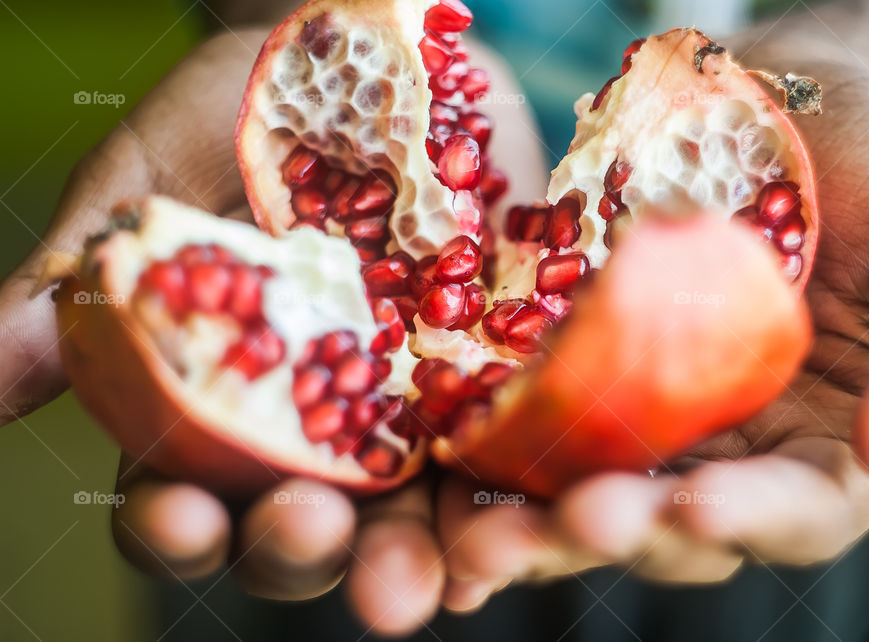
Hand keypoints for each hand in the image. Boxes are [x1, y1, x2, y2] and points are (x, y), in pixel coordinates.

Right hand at [0, 27, 547, 635]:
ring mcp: (409, 407)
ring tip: (431, 582)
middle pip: (301, 530)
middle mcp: (314, 429)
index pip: (182, 499)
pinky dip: (509, 492)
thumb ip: (72, 289)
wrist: (367, 58)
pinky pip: (503, 451)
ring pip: (409, 514)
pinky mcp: (492, 371)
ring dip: (419, 556)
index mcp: (219, 406)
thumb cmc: (237, 118)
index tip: (179, 513)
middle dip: (302, 549)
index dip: (175, 525)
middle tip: (309, 534)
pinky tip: (514, 515)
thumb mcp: (146, 187)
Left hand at [434, 31, 868, 607]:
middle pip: (671, 523)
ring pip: (585, 489)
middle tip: (571, 523)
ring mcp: (649, 412)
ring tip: (476, 538)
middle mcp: (728, 449)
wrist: (798, 115)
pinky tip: (445, 469)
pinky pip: (532, 420)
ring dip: (529, 523)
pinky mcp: (581, 366)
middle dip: (618, 532)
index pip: (796, 511)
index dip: (751, 519)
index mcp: (825, 448)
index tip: (698, 507)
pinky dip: (488, 456)